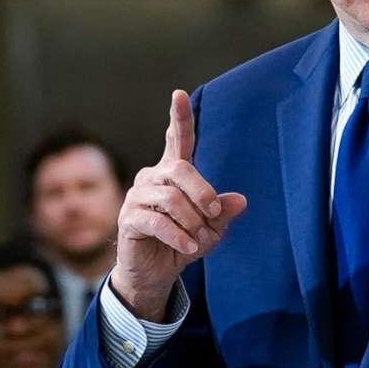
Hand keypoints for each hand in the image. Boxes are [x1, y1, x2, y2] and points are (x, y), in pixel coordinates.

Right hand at [109, 90, 248, 320]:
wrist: (156, 273)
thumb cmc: (184, 243)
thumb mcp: (211, 229)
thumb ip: (222, 213)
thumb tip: (240, 200)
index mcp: (172, 173)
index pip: (176, 140)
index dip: (179, 117)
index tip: (179, 94)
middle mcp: (152, 177)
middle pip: (180, 169)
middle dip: (203, 192)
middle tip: (214, 213)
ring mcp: (137, 196)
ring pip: (170, 198)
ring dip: (192, 221)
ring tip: (199, 240)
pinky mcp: (128, 218)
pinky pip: (157, 221)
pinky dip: (178, 236)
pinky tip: (188, 248)